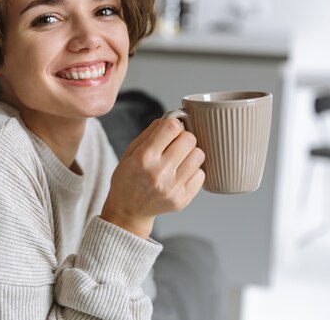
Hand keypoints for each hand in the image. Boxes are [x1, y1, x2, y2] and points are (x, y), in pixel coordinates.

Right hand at [101, 117, 205, 238]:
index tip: (171, 129)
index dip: (173, 124)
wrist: (128, 210)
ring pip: (199, 155)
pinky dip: (193, 171)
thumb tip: (171, 118)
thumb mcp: (130, 151)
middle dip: (183, 137)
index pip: (172, 127)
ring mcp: (173, 188)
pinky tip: (181, 173)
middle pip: (189, 139)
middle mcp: (160, 172)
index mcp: (144, 157)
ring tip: (179, 159)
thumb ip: (150, 133)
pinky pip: (201, 174)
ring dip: (190, 154)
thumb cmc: (128, 178)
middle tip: (175, 145)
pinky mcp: (183, 199)